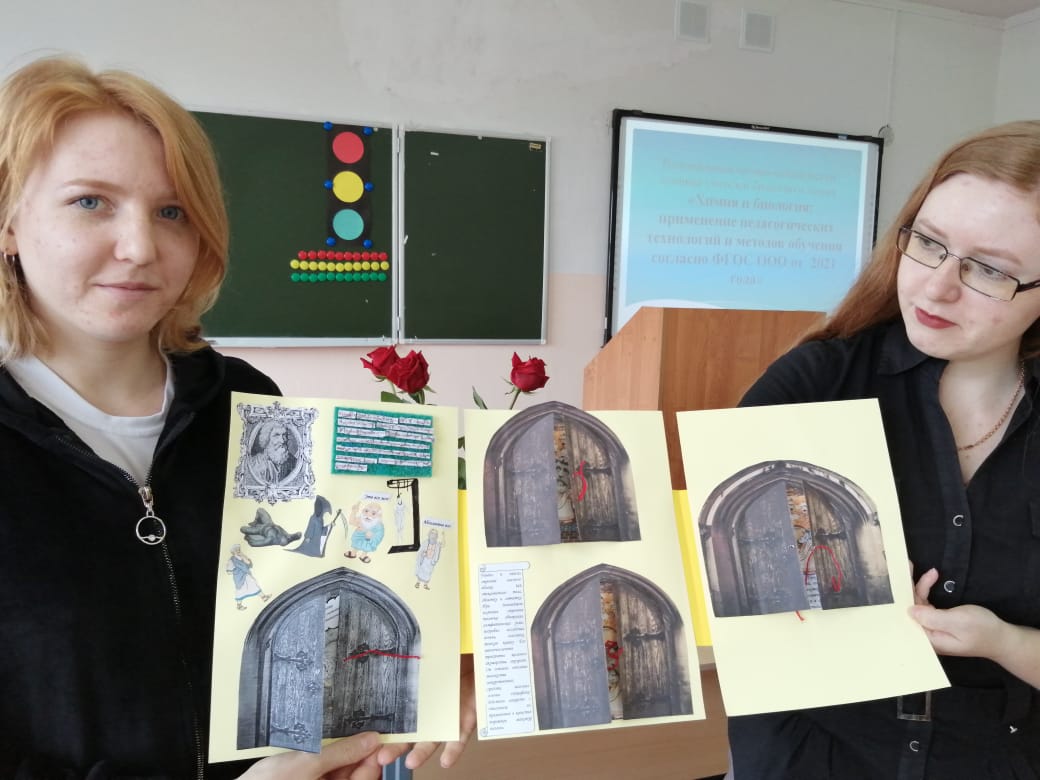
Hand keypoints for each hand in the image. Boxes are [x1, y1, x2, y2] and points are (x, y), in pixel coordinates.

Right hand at [238, 732, 383, 779]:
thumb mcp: (307, 765)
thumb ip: (341, 753)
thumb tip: (371, 740)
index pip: (367, 775)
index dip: (376, 754)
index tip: (382, 733)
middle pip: (358, 770)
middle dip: (362, 749)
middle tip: (366, 724)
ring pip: (344, 766)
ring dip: (346, 748)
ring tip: (346, 726)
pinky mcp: (312, 778)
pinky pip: (328, 766)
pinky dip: (331, 751)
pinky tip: (329, 736)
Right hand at [378, 654, 476, 769]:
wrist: (484, 646)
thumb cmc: (457, 645)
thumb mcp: (435, 646)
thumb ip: (418, 652)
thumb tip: (400, 642)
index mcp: (420, 690)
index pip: (399, 713)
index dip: (385, 726)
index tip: (370, 735)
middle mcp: (432, 706)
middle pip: (411, 732)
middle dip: (396, 746)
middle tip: (382, 756)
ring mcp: (450, 714)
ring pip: (433, 739)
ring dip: (421, 752)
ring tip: (411, 762)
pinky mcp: (469, 717)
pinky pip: (460, 737)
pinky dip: (453, 750)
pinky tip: (445, 761)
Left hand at [909, 567, 1006, 658]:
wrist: (1001, 637)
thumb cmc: (983, 630)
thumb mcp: (958, 622)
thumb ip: (932, 617)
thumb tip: (909, 611)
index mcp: (928, 638)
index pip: (908, 615)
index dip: (902, 595)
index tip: (898, 577)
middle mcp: (926, 634)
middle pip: (911, 606)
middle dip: (909, 585)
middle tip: (908, 564)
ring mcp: (932, 627)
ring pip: (919, 602)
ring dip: (921, 585)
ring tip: (927, 570)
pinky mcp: (938, 621)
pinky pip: (927, 603)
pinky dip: (927, 589)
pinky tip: (932, 577)